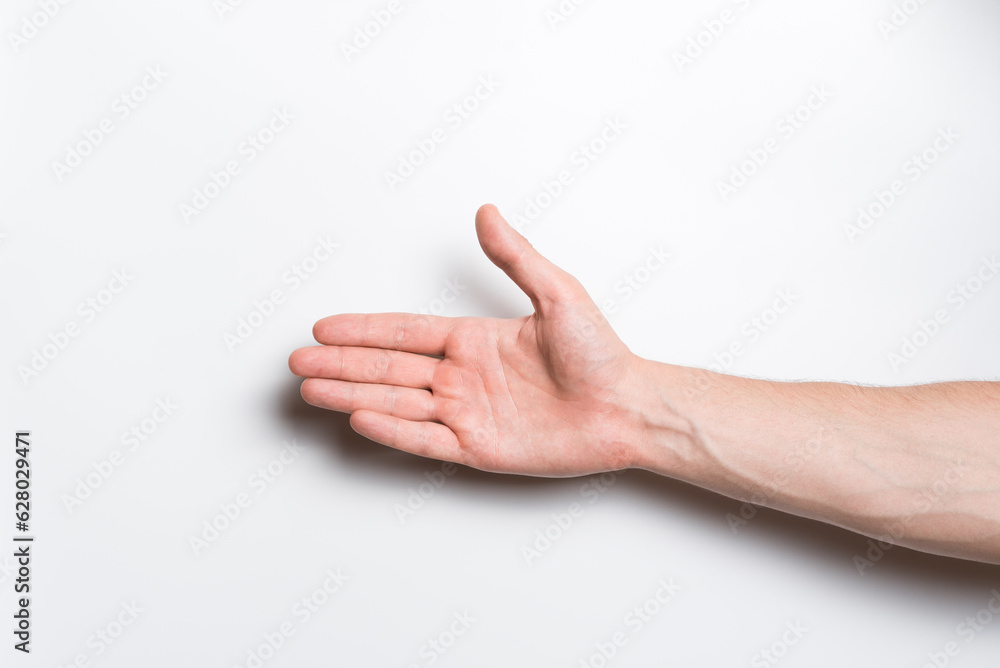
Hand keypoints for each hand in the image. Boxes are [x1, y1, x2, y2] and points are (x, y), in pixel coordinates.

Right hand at [289, 204, 655, 475]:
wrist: (627, 407)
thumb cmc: (600, 352)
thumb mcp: (557, 294)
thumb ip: (515, 257)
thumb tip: (487, 212)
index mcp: (474, 340)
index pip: (404, 332)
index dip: (363, 329)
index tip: (324, 328)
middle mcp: (463, 376)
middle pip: (388, 368)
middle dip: (341, 365)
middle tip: (298, 363)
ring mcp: (468, 413)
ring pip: (397, 402)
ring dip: (352, 394)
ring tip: (311, 390)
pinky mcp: (479, 448)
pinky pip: (425, 439)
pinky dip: (391, 430)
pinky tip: (359, 418)